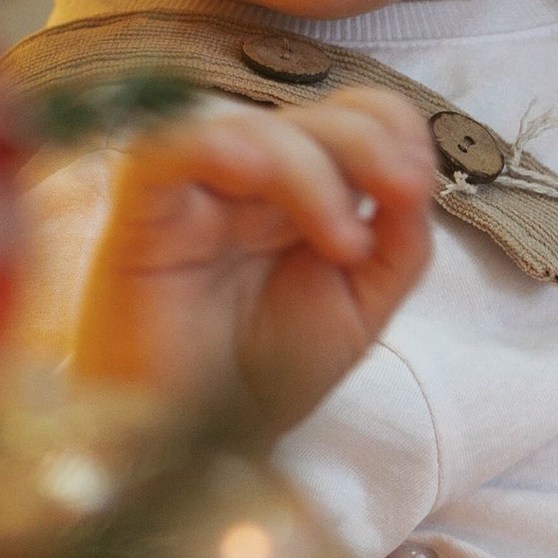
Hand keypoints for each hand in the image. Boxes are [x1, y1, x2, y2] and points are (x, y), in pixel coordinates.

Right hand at [73, 88, 438, 437]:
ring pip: (249, 126)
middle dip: (366, 146)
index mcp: (303, 191)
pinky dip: (210, 145)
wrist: (199, 444)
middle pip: (308, 113)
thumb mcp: (364, 308)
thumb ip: (400, 241)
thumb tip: (415, 175)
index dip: (390, 126)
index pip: (347, 113)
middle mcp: (251, 181)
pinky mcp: (141, 214)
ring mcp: (196, 192)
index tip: (416, 184)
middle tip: (398, 198)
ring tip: (341, 244)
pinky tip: (251, 173)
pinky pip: (162, 149)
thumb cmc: (270, 373)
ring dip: (311, 169)